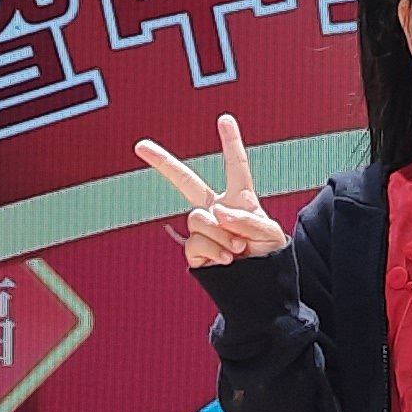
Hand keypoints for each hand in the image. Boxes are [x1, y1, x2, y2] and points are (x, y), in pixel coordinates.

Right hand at [135, 113, 286, 266]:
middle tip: (141, 145)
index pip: (235, 167)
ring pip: (199, 219)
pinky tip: (228, 260)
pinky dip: (214, 251)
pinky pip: (196, 243)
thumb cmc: (271, 258)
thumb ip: (246, 218)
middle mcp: (216, 211)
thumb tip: (216, 212)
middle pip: (186, 182)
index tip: (225, 119)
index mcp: (239, 200)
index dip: (231, 143)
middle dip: (163, 163)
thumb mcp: (271, 234)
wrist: (261, 292)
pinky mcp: (195, 252)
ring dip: (222, 235)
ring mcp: (204, 231)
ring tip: (238, 249)